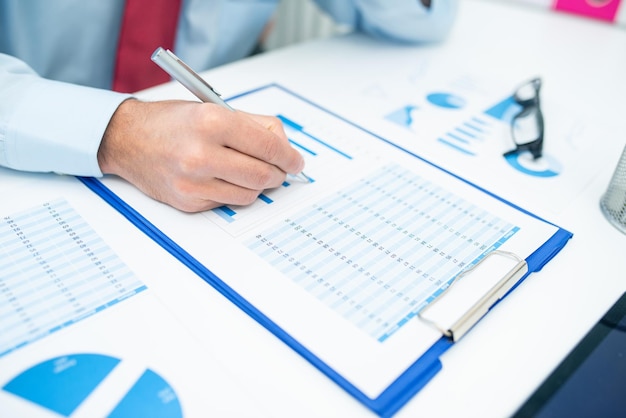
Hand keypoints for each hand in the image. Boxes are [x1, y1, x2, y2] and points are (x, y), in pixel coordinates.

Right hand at [97, 99, 304, 211]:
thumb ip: (254, 125)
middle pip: (263, 175)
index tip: (296, 161)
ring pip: (249, 194)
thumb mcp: (213, 108)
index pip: (268, 146)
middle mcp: (201, 154)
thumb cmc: (173, 122)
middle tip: (279, 170)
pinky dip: (234, 192)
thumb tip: (284, 147)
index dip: (289, 157)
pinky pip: (228, 202)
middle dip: (278, 174)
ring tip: (249, 171)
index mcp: (212, 122)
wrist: (127, 139)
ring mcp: (193, 182)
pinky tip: (223, 178)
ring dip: (258, 185)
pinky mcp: (188, 201)